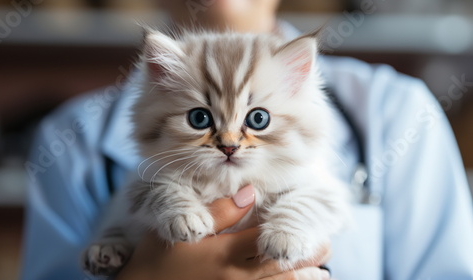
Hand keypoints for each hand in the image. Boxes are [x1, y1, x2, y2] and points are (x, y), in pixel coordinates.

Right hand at [116, 185, 330, 279]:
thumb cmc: (155, 262)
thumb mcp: (181, 229)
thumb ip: (219, 211)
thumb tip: (250, 193)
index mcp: (227, 254)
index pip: (269, 240)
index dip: (290, 231)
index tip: (309, 225)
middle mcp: (238, 277)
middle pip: (282, 267)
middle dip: (307, 257)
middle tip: (324, 247)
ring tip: (321, 274)